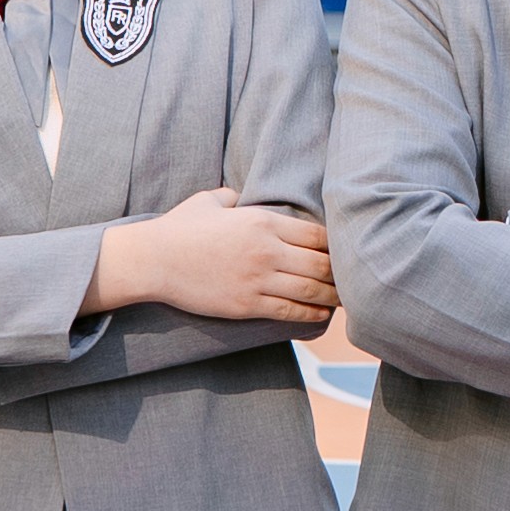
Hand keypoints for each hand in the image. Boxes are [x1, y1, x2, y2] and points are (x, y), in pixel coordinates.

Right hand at [91, 187, 337, 324]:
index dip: (337, 244)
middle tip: (356, 278)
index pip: (316, 234)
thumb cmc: (180, 227)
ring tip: (347, 299)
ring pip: (311, 289)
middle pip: (322, 263)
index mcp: (262, 221)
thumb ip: (234, 196)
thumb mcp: (210, 200)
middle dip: (342, 272)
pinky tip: (323, 314)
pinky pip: (290, 310)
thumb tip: (243, 195)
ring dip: (333, 296)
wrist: (153, 260)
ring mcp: (258, 279)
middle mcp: (266, 250)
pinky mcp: (247, 305)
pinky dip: (312, 314)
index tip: (347, 251)